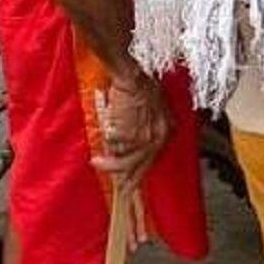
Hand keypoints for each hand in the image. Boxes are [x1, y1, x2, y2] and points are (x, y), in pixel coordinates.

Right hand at [91, 70, 171, 196]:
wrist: (132, 77)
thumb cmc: (141, 88)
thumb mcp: (155, 109)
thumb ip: (149, 128)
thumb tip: (133, 148)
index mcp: (167, 131)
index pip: (153, 160)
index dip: (139, 174)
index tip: (129, 186)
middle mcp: (160, 136)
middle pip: (140, 166)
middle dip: (124, 177)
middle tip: (112, 182)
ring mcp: (147, 136)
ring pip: (125, 161)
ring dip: (109, 164)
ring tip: (96, 162)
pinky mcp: (132, 132)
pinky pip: (116, 146)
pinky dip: (108, 143)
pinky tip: (103, 138)